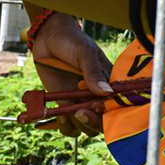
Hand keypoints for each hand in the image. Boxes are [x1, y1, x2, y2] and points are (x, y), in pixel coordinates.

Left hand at [30, 12, 113, 137]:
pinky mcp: (64, 103)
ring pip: (86, 126)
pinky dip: (65, 125)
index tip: (98, 107)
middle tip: (80, 112)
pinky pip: (68, 124)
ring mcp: (80, 100)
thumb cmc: (71, 40)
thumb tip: (107, 92)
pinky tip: (59, 115)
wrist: (48, 37)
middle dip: (93, 122)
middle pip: (102, 120)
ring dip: (79, 125)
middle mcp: (96, 94)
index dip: (110, 111)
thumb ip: (93, 73)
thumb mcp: (84, 53)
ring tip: (68, 113)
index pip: (117, 103)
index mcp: (109, 81)